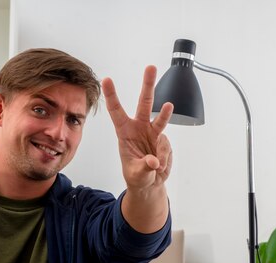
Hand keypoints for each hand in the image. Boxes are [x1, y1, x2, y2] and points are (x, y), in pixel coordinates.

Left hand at [102, 65, 173, 191]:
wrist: (150, 183)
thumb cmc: (137, 175)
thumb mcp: (136, 174)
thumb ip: (144, 167)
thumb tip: (154, 161)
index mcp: (124, 132)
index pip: (116, 111)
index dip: (112, 95)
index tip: (107, 79)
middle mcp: (139, 127)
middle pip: (144, 103)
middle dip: (147, 84)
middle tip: (151, 67)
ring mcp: (153, 132)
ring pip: (161, 117)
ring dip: (165, 111)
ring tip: (168, 106)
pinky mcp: (164, 140)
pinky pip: (166, 146)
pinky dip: (164, 157)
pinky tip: (159, 166)